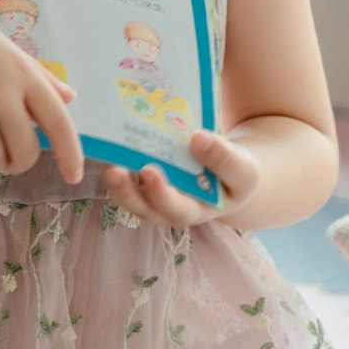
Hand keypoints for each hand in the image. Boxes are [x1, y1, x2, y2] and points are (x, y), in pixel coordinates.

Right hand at [0, 0, 83, 184]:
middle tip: (2, 150)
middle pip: (26, 153)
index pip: (59, 123)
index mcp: (21, 72)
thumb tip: (70, 98)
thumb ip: (38, 74)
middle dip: (17, 161)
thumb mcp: (2, 45)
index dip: (70, 154)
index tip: (73, 176)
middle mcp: (2, 95)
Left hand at [102, 129, 260, 226]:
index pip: (178, 207)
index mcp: (198, 210)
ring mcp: (153, 196)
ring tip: (106, 160)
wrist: (227, 173)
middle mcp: (171, 209)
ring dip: (116, 181)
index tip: (151, 172)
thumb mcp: (243, 169)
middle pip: (147, 207)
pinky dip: (112, 161)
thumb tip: (197, 139)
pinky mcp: (140, 180)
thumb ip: (225, 158)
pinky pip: (124, 176)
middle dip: (131, 190)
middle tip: (120, 169)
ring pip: (130, 196)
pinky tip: (104, 140)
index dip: (162, 193)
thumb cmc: (235, 174)